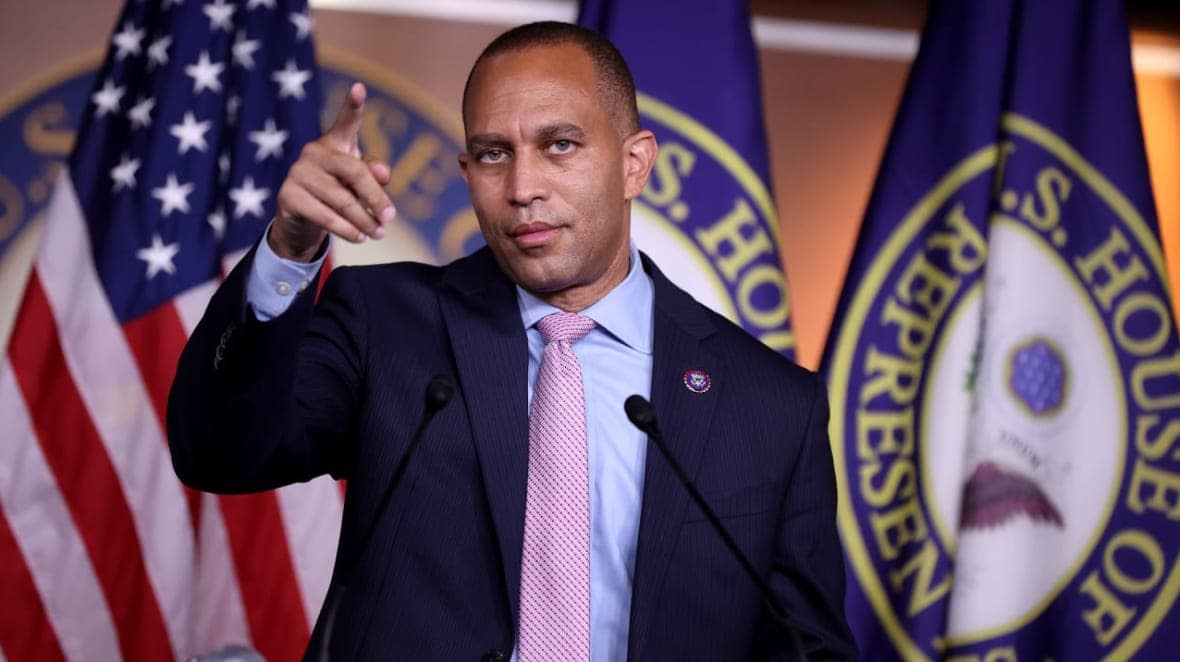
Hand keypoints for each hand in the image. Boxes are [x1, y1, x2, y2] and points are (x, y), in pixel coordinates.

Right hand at [271, 82, 395, 260]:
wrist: (303, 224)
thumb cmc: (339, 196)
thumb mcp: (360, 187)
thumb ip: (375, 177)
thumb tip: (384, 174)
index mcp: (336, 144)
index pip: (347, 122)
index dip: (353, 105)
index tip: (360, 88)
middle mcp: (315, 151)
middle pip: (354, 172)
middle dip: (376, 197)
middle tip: (390, 217)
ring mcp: (298, 172)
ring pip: (342, 199)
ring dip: (364, 220)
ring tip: (378, 233)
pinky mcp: (288, 195)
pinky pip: (325, 215)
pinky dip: (346, 229)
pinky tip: (359, 237)